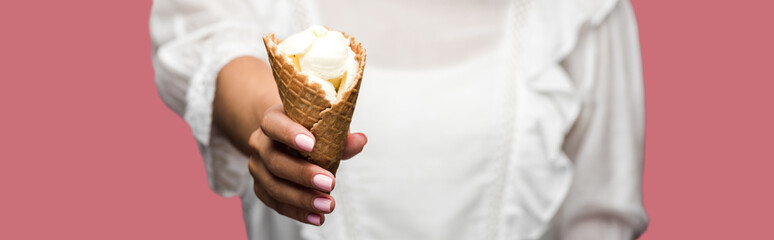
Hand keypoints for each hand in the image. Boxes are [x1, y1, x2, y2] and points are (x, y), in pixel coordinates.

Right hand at [248, 104, 366, 225]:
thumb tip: (359, 141)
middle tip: (330, 183)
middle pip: (275, 160)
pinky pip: (276, 203)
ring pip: (274, 186)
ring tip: (327, 205)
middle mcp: (260, 143)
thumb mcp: (323, 124)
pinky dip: (297, 212)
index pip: (274, 124)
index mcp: (273, 120)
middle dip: (303, 174)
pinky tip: (317, 217)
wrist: (285, 135)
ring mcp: (258, 167)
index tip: (312, 144)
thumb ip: (339, 134)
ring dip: (302, 199)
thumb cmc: (307, 127)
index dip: (290, 134)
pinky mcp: (261, 187)